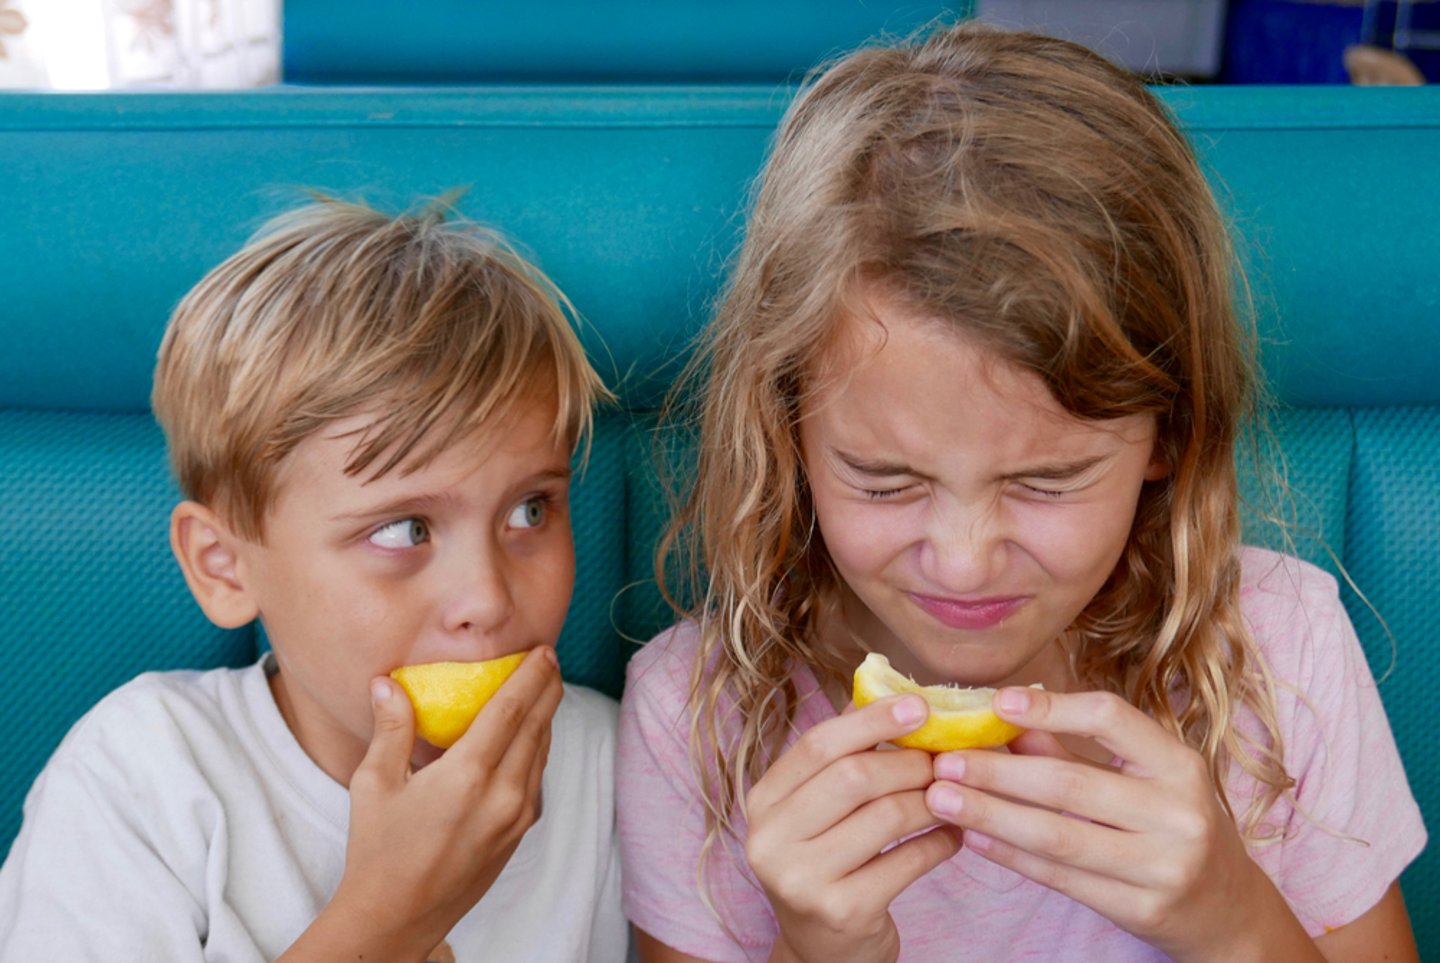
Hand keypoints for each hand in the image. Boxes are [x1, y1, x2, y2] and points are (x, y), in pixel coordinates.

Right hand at [317, 646, 563, 958]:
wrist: (398, 917)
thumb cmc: (378, 850)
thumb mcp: (374, 784)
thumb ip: (391, 728)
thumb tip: (387, 682)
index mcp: (468, 776)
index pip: (512, 710)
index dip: (530, 676)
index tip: (542, 651)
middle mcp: (503, 795)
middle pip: (537, 727)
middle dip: (547, 689)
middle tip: (550, 659)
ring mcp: (516, 818)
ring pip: (541, 753)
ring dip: (546, 718)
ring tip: (544, 690)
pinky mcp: (518, 834)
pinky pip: (537, 779)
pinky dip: (538, 750)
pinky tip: (530, 737)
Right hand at [745, 695, 961, 962]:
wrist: (823, 949)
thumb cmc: (828, 861)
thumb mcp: (818, 808)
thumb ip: (843, 754)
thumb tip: (886, 688)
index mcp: (763, 801)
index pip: (818, 745)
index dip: (872, 720)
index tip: (920, 705)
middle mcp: (770, 839)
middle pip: (853, 777)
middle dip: (909, 762)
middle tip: (945, 759)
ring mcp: (801, 879)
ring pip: (885, 816)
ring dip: (930, 800)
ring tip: (953, 794)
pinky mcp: (841, 911)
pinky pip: (907, 861)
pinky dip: (939, 842)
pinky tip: (953, 835)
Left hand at [923, 687, 1310, 961]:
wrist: (1228, 911)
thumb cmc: (1174, 827)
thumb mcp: (1146, 779)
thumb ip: (1079, 749)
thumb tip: (1010, 718)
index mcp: (1180, 765)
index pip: (1111, 719)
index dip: (1051, 707)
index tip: (997, 703)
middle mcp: (1178, 813)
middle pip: (1070, 784)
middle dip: (997, 771)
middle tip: (944, 760)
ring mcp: (1163, 866)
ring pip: (1058, 836)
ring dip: (991, 814)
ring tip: (941, 798)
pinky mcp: (1141, 908)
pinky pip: (1062, 878)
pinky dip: (1012, 855)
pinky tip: (974, 836)